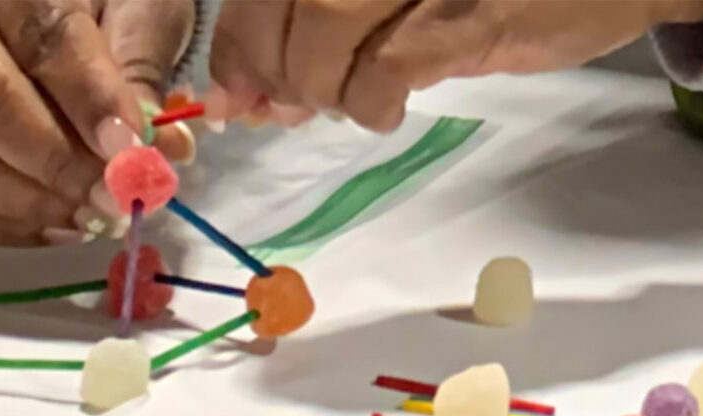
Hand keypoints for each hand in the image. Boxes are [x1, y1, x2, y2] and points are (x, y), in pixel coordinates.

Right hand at [0, 0, 195, 245]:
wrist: (57, 7)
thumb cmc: (109, 3)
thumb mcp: (136, 13)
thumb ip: (143, 72)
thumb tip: (158, 150)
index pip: (42, 40)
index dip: (89, 103)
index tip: (129, 151)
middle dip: (57, 163)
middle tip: (112, 198)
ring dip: (32, 203)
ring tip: (93, 216)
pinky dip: (6, 225)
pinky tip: (61, 228)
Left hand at [207, 0, 702, 131]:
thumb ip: (342, 23)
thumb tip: (273, 81)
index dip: (240, 35)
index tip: (228, 88)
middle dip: (268, 67)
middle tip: (275, 108)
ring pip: (330, 31)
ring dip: (318, 86)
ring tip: (336, 106)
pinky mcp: (473, 14)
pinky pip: (388, 67)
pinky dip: (368, 102)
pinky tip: (379, 113)